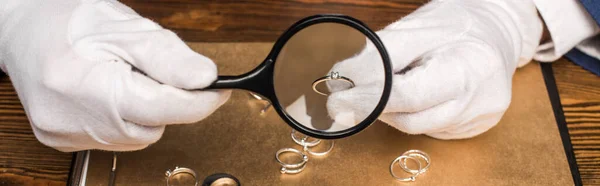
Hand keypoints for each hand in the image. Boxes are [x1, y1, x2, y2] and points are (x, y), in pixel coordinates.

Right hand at [0, 0, 229, 150]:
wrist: (22, 30)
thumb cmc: (68, 21)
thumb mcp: (124, 26)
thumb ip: (166, 55)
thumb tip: (204, 79)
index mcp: (86, 86)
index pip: (162, 108)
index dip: (199, 101)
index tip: (219, 90)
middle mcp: (71, 120)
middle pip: (151, 126)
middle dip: (166, 100)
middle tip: (154, 69)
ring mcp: (65, 135)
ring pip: (138, 135)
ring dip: (145, 109)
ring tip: (123, 76)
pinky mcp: (63, 143)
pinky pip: (117, 138)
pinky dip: (125, 117)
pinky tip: (110, 93)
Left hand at [326, 0, 542, 138]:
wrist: (497, 33)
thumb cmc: (458, 24)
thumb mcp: (419, 27)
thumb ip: (383, 54)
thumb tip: (344, 78)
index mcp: (469, 67)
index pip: (409, 95)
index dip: (369, 98)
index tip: (339, 95)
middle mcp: (479, 100)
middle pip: (410, 118)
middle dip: (372, 107)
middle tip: (342, 99)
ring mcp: (478, 118)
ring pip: (415, 126)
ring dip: (389, 111)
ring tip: (383, 88)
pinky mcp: (473, 128)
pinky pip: (429, 128)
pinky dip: (411, 114)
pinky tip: (411, 96)